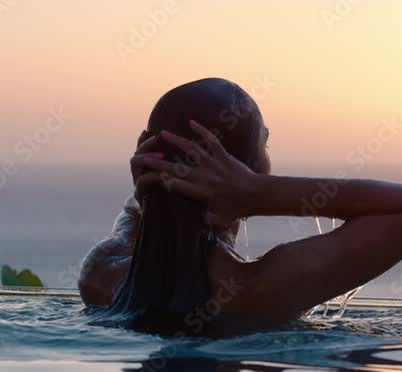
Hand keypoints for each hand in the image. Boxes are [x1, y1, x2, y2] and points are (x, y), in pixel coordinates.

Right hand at [135, 120, 259, 222]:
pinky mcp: (224, 155)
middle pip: (177, 167)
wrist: (258, 195)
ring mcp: (214, 164)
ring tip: (162, 133)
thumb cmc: (240, 209)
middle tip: (144, 158)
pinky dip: (201, 130)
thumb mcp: (221, 220)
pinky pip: (211, 140)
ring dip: (175, 140)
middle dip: (159, 162)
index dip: (163, 181)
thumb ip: (207, 219)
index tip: (151, 177)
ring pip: (191, 148)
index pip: (177, 186)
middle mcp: (204, 176)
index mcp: (201, 192)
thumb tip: (200, 219)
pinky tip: (191, 122)